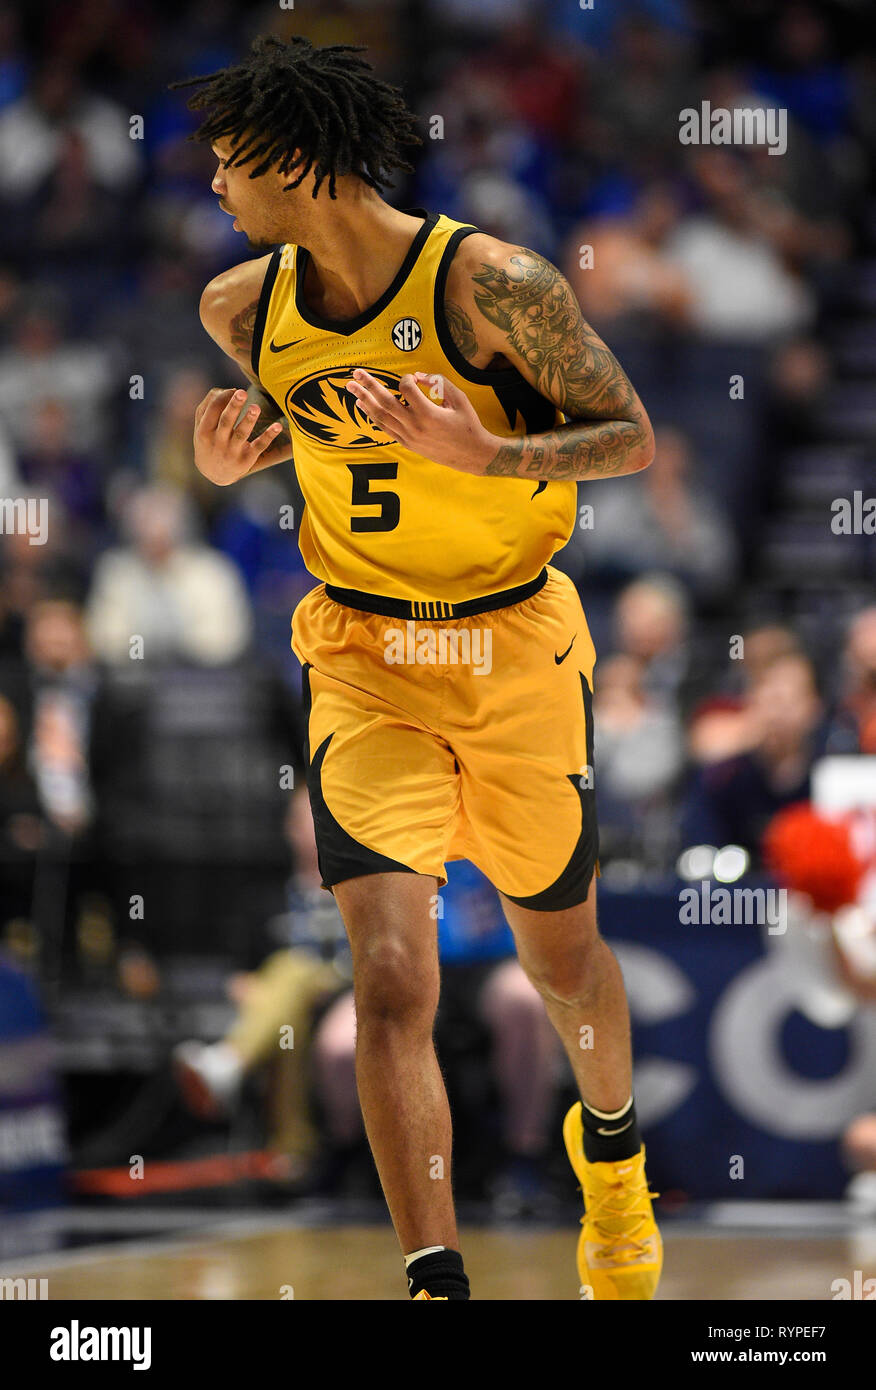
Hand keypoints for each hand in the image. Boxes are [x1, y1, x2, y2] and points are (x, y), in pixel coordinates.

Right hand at [194, 388, 291, 484]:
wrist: (213, 473)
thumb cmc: (209, 440)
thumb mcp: (202, 425)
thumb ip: (210, 404)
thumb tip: (231, 390)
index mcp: (204, 430)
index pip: (213, 410)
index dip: (224, 397)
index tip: (235, 390)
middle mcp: (218, 441)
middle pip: (226, 421)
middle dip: (234, 407)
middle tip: (242, 392)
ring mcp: (232, 452)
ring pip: (242, 434)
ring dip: (249, 420)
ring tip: (256, 407)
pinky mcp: (247, 459)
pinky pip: (259, 446)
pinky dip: (268, 436)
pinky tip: (277, 426)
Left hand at [345, 370, 496, 474]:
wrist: (471, 455)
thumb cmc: (467, 425)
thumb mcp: (459, 399)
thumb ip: (439, 382)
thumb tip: (418, 376)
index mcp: (428, 413)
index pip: (406, 389)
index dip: (406, 379)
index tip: (412, 378)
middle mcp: (415, 426)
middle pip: (385, 402)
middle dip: (369, 386)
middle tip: (355, 374)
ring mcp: (409, 437)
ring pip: (381, 416)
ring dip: (365, 400)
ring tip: (352, 388)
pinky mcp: (407, 444)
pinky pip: (385, 428)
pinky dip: (373, 416)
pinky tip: (363, 406)